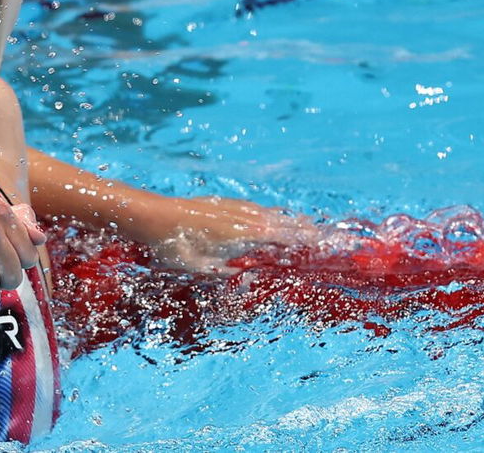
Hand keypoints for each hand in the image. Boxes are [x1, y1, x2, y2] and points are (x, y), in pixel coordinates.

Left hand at [148, 196, 318, 271]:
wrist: (155, 216)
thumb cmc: (179, 246)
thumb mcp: (205, 268)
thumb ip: (230, 273)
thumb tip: (249, 280)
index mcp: (249, 233)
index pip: (289, 236)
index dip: (310, 240)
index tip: (328, 243)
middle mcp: (247, 216)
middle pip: (285, 221)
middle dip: (306, 229)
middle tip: (325, 235)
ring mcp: (236, 207)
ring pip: (271, 212)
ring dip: (289, 220)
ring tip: (305, 224)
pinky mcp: (224, 203)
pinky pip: (256, 208)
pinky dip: (269, 214)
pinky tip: (268, 217)